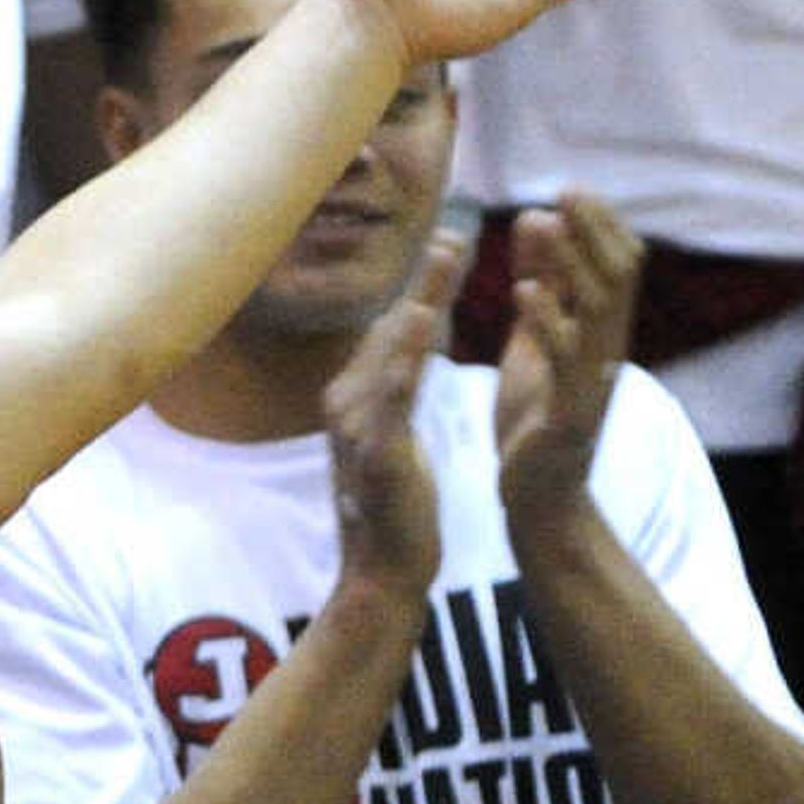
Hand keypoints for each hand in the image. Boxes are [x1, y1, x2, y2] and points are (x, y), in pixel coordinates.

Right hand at [320, 231, 457, 595]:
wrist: (380, 574)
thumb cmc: (394, 508)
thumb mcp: (394, 436)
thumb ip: (398, 390)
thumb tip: (413, 345)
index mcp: (353, 398)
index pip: (392, 331)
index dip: (424, 286)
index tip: (454, 241)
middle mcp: (345, 403)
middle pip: (389, 329)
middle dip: (425, 280)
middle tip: (457, 229)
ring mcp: (355, 427)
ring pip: (391, 351)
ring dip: (420, 300)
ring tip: (448, 257)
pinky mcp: (376, 452)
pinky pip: (393, 395)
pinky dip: (407, 354)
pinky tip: (425, 320)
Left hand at [493, 192, 640, 525]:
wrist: (538, 498)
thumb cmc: (536, 415)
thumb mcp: (535, 340)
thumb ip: (540, 286)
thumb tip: (536, 218)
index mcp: (598, 334)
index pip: (615, 267)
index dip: (599, 227)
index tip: (571, 188)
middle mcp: (606, 353)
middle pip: (617, 280)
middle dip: (594, 233)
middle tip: (568, 191)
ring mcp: (592, 384)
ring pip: (598, 315)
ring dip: (572, 266)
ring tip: (545, 225)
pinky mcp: (568, 416)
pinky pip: (564, 365)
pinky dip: (547, 325)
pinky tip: (523, 294)